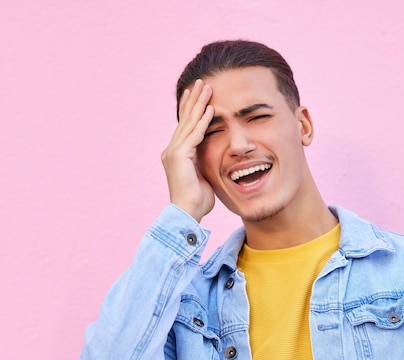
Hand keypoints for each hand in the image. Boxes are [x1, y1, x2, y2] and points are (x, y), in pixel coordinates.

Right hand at [161, 79, 214, 221]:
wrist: (187, 214)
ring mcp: (174, 152)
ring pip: (189, 123)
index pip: (185, 126)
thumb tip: (212, 156)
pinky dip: (203, 122)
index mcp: (177, 154)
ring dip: (199, 104)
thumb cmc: (197, 201)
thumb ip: (204, 162)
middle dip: (194, 100)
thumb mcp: (202, 175)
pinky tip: (210, 109)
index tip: (197, 94)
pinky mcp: (180, 157)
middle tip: (202, 82)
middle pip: (185, 119)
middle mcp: (172, 150)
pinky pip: (194, 135)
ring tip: (207, 88)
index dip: (191, 109)